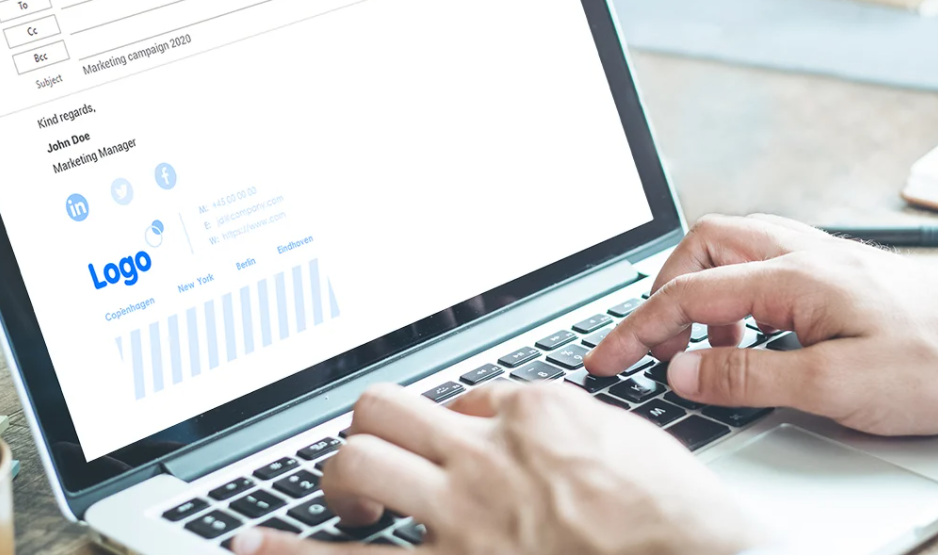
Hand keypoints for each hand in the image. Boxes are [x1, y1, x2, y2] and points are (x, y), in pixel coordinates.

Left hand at [232, 382, 769, 554]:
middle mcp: (489, 456)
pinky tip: (257, 548)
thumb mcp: (631, 442)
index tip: (455, 449)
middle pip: (385, 410)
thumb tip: (521, 419)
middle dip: (371, 432)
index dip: (454, 428)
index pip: (462, 398)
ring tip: (342, 504)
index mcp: (539, 414)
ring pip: (356, 466)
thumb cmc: (680, 520)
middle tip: (376, 465)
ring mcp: (464, 518)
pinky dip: (292, 553)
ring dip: (337, 482)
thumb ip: (565, 425)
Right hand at [584, 214, 937, 434]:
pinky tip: (757, 344)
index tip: (604, 360)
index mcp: (794, 275)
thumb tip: (681, 372)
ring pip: (735, 251)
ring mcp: (825, 258)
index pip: (688, 295)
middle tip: (651, 346)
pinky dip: (741, 300)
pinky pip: (768, 268)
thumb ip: (749, 378)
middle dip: (663, 293)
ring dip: (704, 296)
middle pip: (703, 246)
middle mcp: (805, 252)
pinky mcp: (843, 274)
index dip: (636, 331)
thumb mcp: (835, 387)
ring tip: (705, 356)